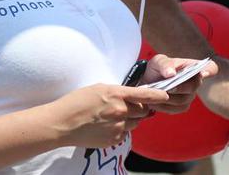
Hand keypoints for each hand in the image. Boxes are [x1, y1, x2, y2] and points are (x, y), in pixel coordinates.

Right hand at [49, 83, 169, 148]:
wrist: (63, 124)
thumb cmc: (76, 102)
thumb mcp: (98, 89)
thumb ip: (117, 92)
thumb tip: (130, 97)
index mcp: (116, 94)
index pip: (144, 94)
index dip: (157, 95)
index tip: (166, 95)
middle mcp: (120, 111)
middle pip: (142, 110)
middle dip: (139, 108)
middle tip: (126, 107)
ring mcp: (118, 127)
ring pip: (135, 123)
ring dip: (130, 119)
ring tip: (111, 117)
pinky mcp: (114, 139)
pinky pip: (125, 133)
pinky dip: (120, 129)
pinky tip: (105, 126)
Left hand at [142, 54, 218, 113]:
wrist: (148, 81)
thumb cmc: (157, 69)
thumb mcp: (158, 62)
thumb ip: (164, 65)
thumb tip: (171, 74)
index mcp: (192, 67)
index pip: (210, 67)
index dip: (210, 70)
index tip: (202, 72)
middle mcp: (195, 82)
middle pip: (193, 87)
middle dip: (179, 88)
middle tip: (165, 87)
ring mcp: (189, 95)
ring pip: (183, 101)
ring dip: (167, 99)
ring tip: (154, 96)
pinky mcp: (182, 106)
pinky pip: (175, 109)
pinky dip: (163, 107)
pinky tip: (153, 102)